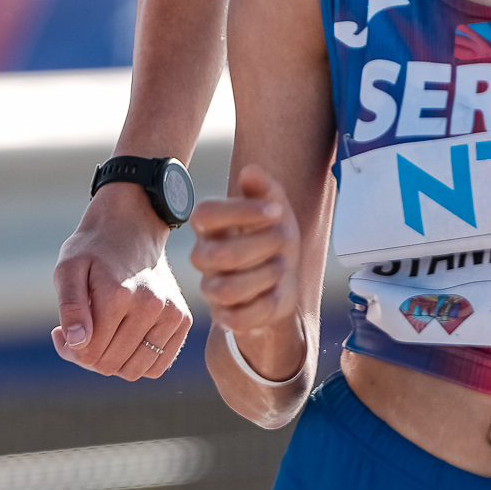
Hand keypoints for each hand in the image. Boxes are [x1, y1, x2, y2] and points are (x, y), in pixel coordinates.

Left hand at [52, 181, 191, 380]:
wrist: (132, 226)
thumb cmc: (93, 249)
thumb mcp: (68, 269)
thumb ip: (70, 307)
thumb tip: (77, 343)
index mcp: (117, 295)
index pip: (88, 353)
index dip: (70, 349)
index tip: (61, 331)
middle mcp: (150, 306)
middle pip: (110, 364)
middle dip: (89, 356)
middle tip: (81, 333)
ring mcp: (170, 314)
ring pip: (134, 371)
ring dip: (113, 362)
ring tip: (103, 335)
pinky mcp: (182, 320)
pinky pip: (157, 366)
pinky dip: (138, 361)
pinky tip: (124, 339)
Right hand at [190, 164, 306, 377]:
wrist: (281, 282)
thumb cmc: (272, 240)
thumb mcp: (276, 211)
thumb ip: (264, 188)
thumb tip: (250, 170)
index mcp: (209, 228)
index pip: (206, 214)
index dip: (242, 211)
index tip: (276, 210)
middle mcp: (204, 258)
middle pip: (221, 255)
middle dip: (262, 245)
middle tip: (286, 239)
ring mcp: (212, 289)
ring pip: (227, 290)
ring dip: (264, 276)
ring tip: (281, 266)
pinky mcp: (226, 317)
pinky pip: (238, 319)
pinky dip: (265, 305)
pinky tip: (277, 292)